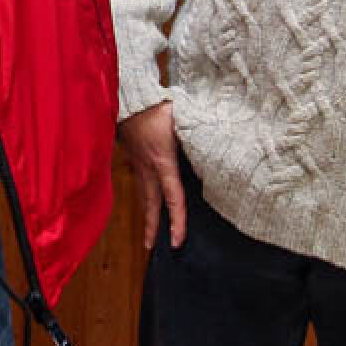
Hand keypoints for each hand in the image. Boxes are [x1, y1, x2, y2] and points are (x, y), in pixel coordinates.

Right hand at [118, 102, 186, 250]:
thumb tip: (216, 151)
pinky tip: (146, 199)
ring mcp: (138, 163)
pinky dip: (144, 196)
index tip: (177, 241)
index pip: (173, 198)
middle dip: (151, 227)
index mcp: (163, 162)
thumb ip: (197, 139)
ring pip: (144, 194)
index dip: (176, 222)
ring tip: (149, 232)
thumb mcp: (183, 122)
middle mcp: (148, 168)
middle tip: (152, 248)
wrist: (129, 97)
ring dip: (147, 214)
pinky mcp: (133, 157)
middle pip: (151, 204)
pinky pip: (140, 182)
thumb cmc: (157, 108)